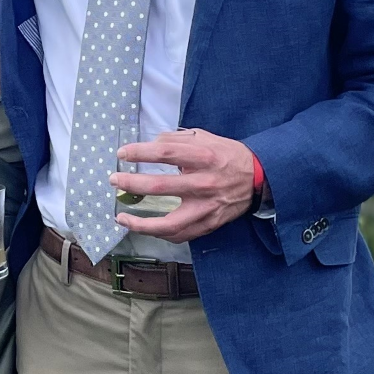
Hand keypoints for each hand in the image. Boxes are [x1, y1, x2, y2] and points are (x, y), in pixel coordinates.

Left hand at [113, 130, 258, 241]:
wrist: (258, 178)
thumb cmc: (227, 155)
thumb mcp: (205, 138)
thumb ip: (177, 140)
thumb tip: (150, 144)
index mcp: (203, 157)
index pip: (164, 153)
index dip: (139, 152)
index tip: (122, 153)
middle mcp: (204, 183)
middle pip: (160, 186)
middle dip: (131, 183)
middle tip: (114, 180)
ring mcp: (207, 208)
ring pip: (168, 223)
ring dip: (140, 223)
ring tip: (122, 218)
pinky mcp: (209, 224)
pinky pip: (180, 235)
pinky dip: (159, 234)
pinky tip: (145, 228)